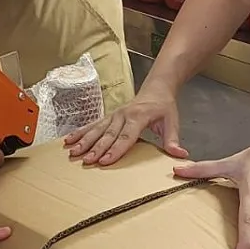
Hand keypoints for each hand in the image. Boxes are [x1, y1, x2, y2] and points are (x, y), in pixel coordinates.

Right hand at [64, 88, 186, 164]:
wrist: (156, 87)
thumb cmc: (163, 106)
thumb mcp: (172, 120)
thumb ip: (173, 139)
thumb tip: (180, 155)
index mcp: (138, 116)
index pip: (126, 136)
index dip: (116, 149)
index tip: (106, 161)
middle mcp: (123, 115)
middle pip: (108, 134)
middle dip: (96, 148)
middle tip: (86, 161)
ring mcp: (114, 115)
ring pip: (97, 129)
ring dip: (84, 141)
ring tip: (72, 151)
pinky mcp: (109, 116)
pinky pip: (93, 125)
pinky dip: (81, 132)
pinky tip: (69, 140)